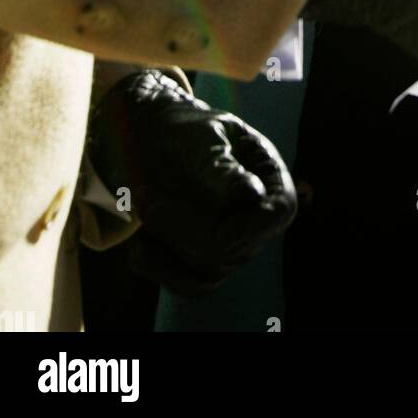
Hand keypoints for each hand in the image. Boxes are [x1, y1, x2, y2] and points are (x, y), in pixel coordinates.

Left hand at [89, 70, 295, 295]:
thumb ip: (221, 165)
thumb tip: (252, 194)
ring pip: (205, 275)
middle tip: (145, 195)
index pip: (279, 212)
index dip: (251, 225)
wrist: (156, 143)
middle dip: (180, 226)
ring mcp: (233, 247)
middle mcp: (256, 219)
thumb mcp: (201, 137)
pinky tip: (139, 240)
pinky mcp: (204, 266)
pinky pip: (185, 286)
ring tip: (142, 204)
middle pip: (230, 250)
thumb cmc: (185, 131)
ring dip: (164, 244)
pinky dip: (157, 267)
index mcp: (268, 178)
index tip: (210, 217)